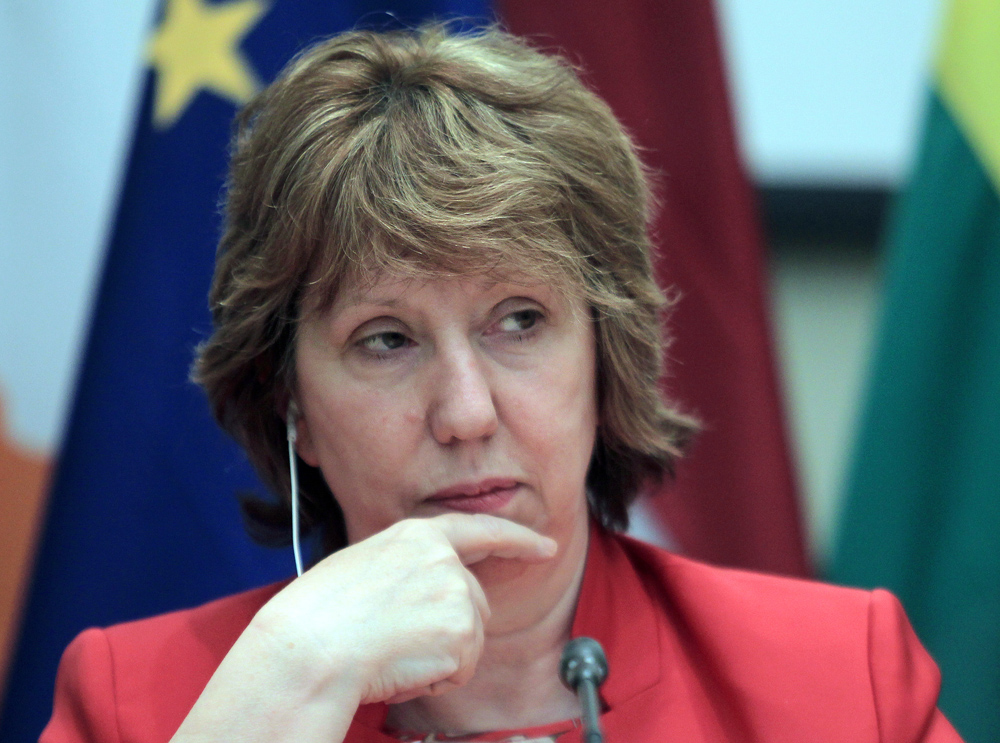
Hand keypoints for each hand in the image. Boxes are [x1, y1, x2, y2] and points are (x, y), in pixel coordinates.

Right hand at [250, 513, 556, 704]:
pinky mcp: (462, 635)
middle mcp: (445, 560)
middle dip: (450, 630)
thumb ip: (411, 567)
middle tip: (395, 638)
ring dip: (438, 657)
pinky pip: (460, 670)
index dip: (518, 539)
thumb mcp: (366, 565)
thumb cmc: (320, 614)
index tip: (546, 546)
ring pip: (469, 641)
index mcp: (418, 536)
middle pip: (475, 604)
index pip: (481, 531)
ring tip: (392, 649)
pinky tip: (401, 665)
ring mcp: (457, 596)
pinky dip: (435, 679)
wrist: (311, 648)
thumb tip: (438, 590)